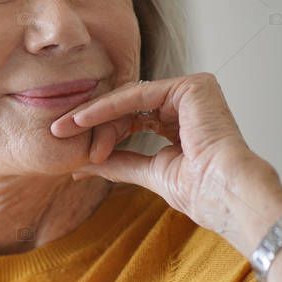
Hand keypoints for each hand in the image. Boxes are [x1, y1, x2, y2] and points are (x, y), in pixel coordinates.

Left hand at [50, 73, 281, 247]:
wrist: (224, 195)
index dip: (100, 133)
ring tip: (66, 130)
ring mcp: (191, 90)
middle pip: (125, 107)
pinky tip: (81, 120)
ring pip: (127, 99)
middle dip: (90, 121)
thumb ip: (117, 163)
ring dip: (94, 117)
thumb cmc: (199, 191)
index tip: (70, 150)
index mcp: (181, 121)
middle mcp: (187, 102)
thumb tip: (82, 164)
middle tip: (57, 132)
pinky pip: (136, 94)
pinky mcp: (191, 86)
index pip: (130, 119)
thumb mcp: (148, 172)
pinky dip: (106, 107)